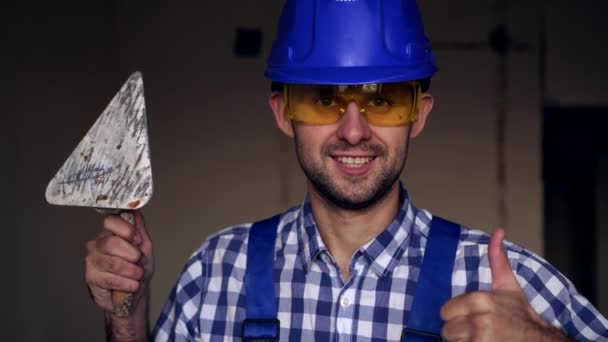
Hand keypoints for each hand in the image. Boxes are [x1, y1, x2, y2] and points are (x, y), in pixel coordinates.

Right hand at [85, 210, 153, 313]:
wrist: (133, 293)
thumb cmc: (137, 269)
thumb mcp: (144, 247)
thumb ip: (140, 229)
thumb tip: (136, 210)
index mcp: (111, 233)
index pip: (111, 221)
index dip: (126, 230)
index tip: (138, 240)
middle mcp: (98, 243)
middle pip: (111, 243)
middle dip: (132, 255)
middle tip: (140, 262)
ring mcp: (92, 260)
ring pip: (112, 262)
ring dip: (131, 271)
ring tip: (138, 275)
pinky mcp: (91, 277)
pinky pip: (110, 279)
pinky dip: (127, 284)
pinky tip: (132, 285)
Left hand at [440, 229, 568, 340]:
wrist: (539, 340)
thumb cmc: (520, 314)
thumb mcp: (508, 285)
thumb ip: (497, 259)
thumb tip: (498, 231)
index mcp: (481, 301)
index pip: (445, 311)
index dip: (455, 315)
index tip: (469, 316)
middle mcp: (480, 321)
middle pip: (447, 329)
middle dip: (458, 330)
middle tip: (475, 329)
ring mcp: (480, 340)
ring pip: (452, 341)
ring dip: (462, 341)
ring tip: (478, 337)